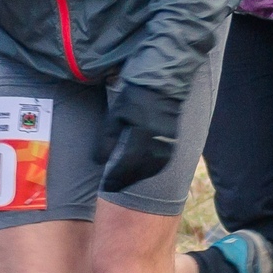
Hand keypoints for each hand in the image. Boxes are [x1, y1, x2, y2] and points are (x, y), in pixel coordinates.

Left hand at [102, 78, 187, 193]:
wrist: (163, 84)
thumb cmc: (134, 96)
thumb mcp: (117, 114)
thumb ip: (108, 138)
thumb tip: (99, 161)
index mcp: (141, 132)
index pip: (127, 162)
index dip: (116, 176)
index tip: (105, 185)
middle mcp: (157, 139)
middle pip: (140, 169)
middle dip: (125, 180)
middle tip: (112, 187)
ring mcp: (168, 141)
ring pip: (153, 168)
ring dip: (138, 178)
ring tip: (124, 182)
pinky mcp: (173, 140)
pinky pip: (162, 162)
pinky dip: (150, 171)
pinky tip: (140, 172)